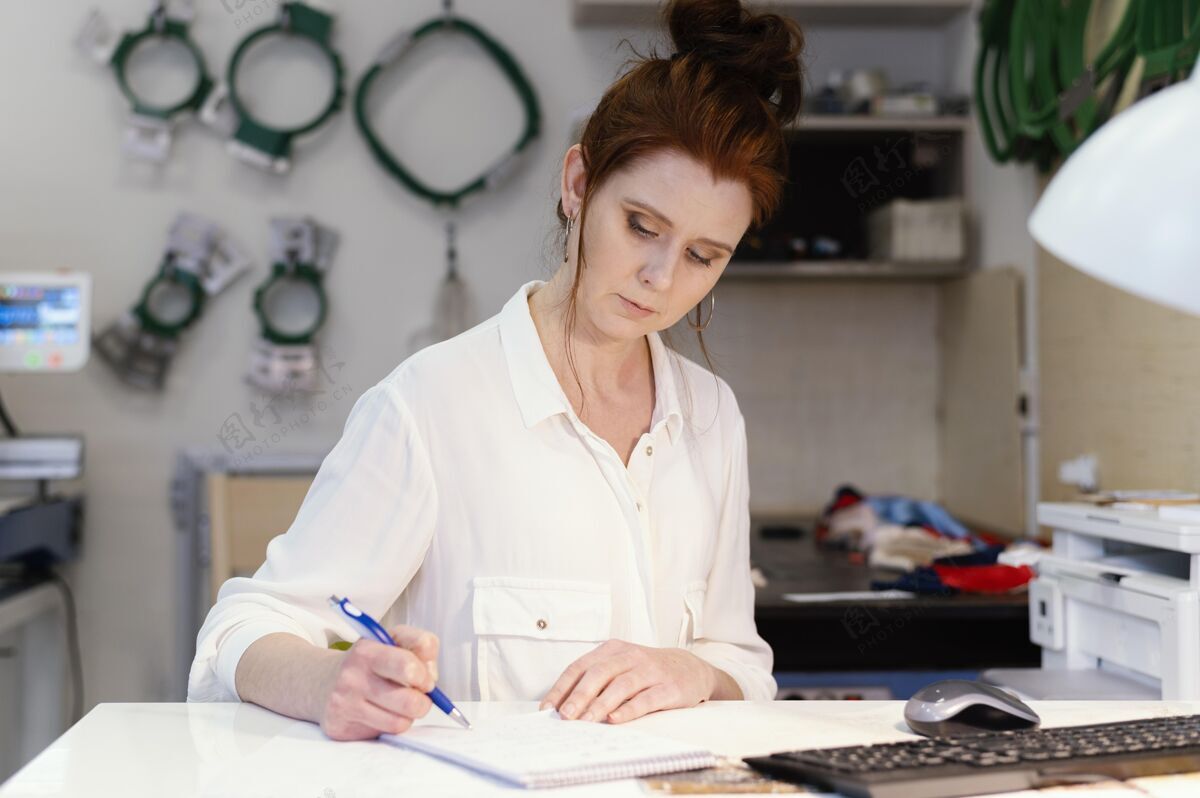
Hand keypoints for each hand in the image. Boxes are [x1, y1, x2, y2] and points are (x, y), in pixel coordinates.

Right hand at [317, 625, 438, 740]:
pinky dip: (391, 725)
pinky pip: (383, 734)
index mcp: (367, 651)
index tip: (425, 679)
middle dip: (422, 701)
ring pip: (399, 722)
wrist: (324, 682)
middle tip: (418, 695)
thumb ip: (421, 645)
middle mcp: (352, 677)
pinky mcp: (340, 728)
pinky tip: (382, 713)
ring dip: (408, 715)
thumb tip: (431, 676)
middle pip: (409, 701)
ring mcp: (344, 704)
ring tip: (399, 704)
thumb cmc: (370, 662)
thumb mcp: (394, 640)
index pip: (408, 666)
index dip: (425, 676)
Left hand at [539, 640, 716, 723]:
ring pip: (621, 686)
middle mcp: (631, 656)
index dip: (563, 687)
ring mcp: (651, 671)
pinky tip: (615, 720)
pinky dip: (629, 710)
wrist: (691, 668)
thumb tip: (563, 707)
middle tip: (565, 716)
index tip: (547, 708)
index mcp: (613, 650)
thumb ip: (596, 682)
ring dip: (601, 705)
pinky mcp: (669, 688)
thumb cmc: (647, 671)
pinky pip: (646, 699)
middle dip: (579, 696)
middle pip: (600, 673)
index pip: (581, 666)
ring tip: (585, 722)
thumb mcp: (621, 667)